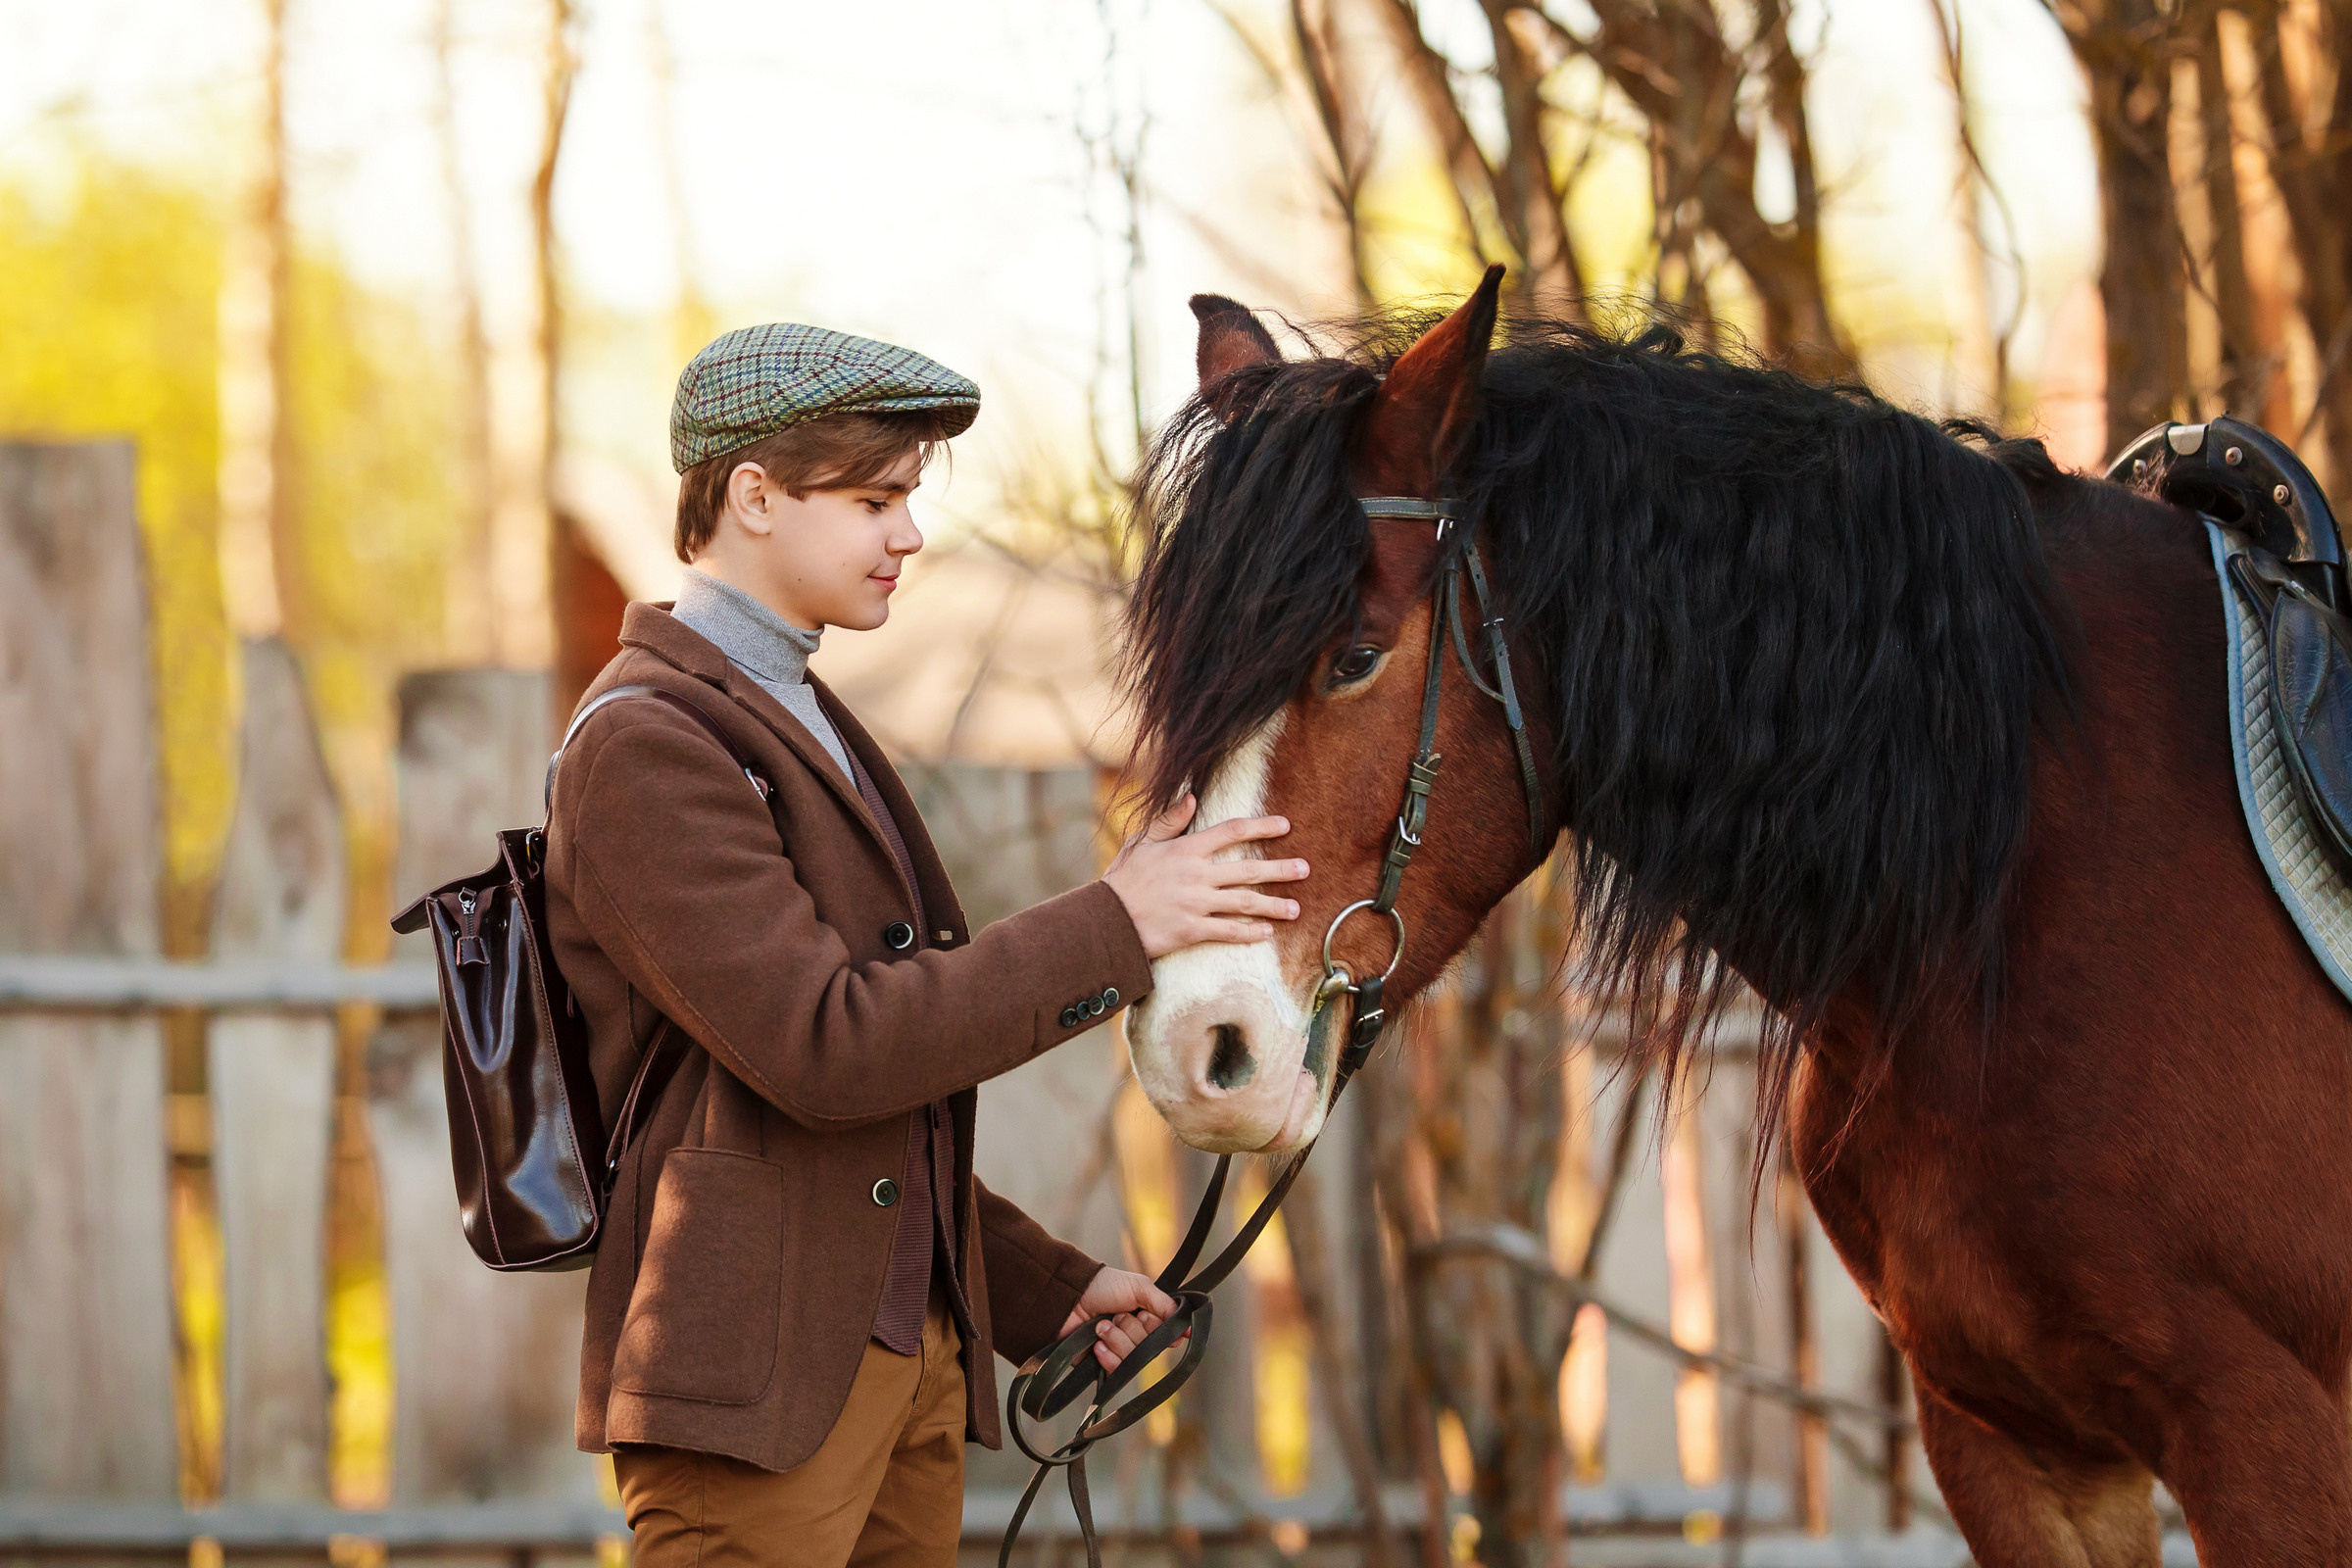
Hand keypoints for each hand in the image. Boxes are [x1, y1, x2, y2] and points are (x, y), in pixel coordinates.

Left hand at [1059, 1266, 1180, 1373]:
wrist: (1069, 1297)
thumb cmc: (1103, 1287)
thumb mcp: (1140, 1287)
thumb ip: (1165, 1306)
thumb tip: (1189, 1328)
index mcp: (1149, 1318)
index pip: (1168, 1336)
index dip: (1157, 1328)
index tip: (1144, 1314)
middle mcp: (1138, 1336)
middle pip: (1151, 1348)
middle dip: (1133, 1329)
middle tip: (1118, 1314)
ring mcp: (1121, 1352)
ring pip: (1134, 1359)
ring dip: (1117, 1339)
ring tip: (1102, 1325)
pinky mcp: (1104, 1365)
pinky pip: (1117, 1371)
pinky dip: (1108, 1356)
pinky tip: (1097, 1344)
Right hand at [1101, 794, 1308, 959]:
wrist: (1106, 919)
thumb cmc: (1123, 879)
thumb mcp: (1141, 842)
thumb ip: (1169, 821)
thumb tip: (1192, 795)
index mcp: (1186, 850)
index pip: (1231, 831)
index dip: (1261, 826)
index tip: (1284, 825)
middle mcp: (1196, 875)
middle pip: (1248, 870)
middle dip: (1280, 869)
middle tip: (1305, 869)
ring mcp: (1196, 904)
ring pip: (1244, 903)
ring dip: (1273, 905)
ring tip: (1296, 909)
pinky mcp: (1192, 930)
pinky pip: (1228, 931)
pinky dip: (1250, 932)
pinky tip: (1267, 932)